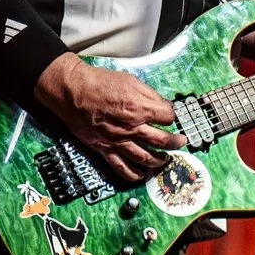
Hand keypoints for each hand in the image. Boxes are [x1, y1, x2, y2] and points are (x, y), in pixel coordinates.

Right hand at [34, 54, 186, 182]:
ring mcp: (119, 141)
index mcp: (140, 108)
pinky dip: (134, 174)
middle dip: (175, 142)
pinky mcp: (105, 149)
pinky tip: (141, 175)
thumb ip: (149, 94)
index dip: (172, 115)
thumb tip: (163, 104)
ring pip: (146, 157)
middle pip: (162, 140)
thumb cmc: (99, 83)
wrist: (73, 92)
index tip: (171, 116)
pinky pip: (122, 167)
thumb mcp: (129, 80)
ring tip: (166, 159)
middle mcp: (133, 128)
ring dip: (160, 160)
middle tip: (181, 142)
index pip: (167, 117)